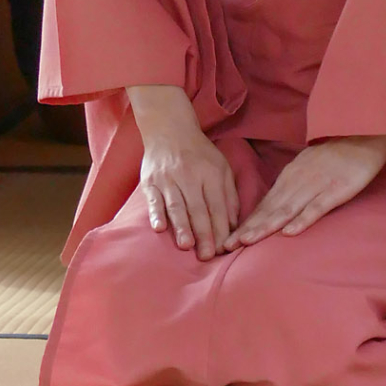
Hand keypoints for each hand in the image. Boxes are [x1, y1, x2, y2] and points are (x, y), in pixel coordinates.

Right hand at [129, 84, 239, 261]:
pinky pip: (153, 199)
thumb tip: (234, 226)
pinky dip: (156, 213)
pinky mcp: (150, 180)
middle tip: (207, 256)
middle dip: (204, 234)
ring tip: (187, 246)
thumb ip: (229, 196)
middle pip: (198, 209)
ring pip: (177, 205)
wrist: (169, 129)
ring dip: (182, 226)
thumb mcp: (222, 168)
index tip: (223, 250)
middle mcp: (190, 176)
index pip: (217, 206)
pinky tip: (159, 228)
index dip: (221, 229)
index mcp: (211, 174)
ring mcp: (168, 178)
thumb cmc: (199, 154)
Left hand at [224, 134, 385, 247]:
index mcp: (288, 178)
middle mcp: (296, 183)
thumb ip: (291, 188)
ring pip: (286, 210)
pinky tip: (289, 233)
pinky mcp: (335, 191)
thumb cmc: (333, 155)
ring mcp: (315, 187)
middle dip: (247, 228)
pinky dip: (302, 220)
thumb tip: (274, 208)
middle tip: (227, 245)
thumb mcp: (305, 169)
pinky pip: (316, 208)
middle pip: (269, 209)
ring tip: (247, 241)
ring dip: (265, 226)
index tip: (228, 239)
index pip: (264, 205)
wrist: (359, 133)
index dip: (246, 223)